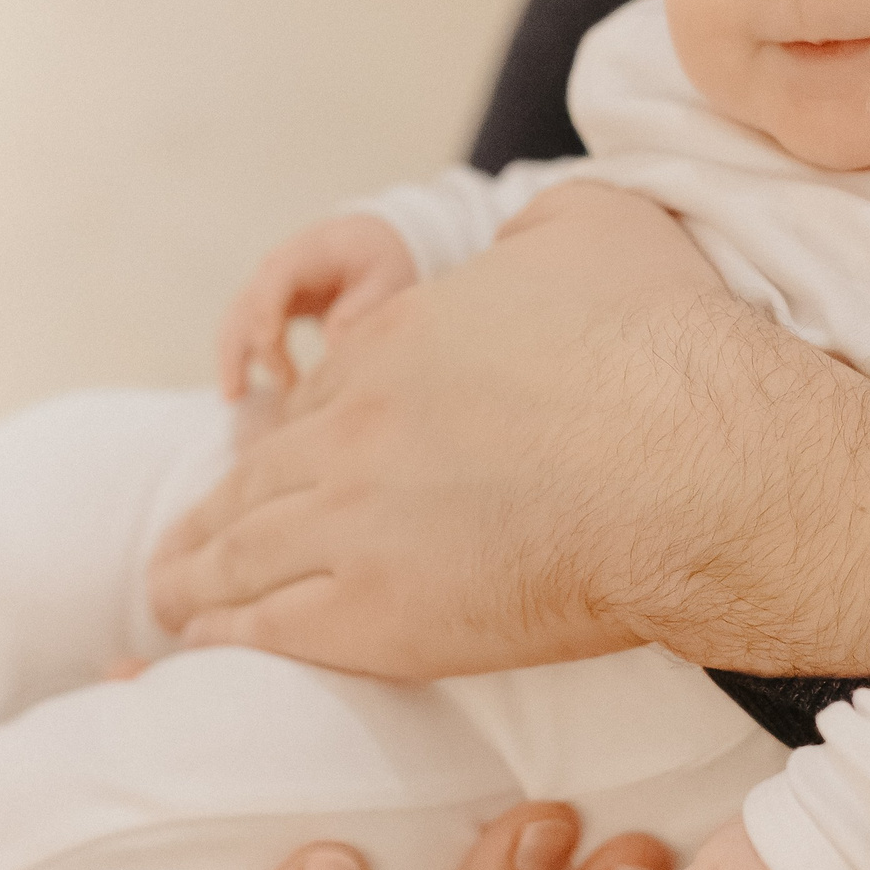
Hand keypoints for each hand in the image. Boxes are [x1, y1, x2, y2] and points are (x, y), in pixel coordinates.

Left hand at [151, 181, 869, 681]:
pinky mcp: (376, 613)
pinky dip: (224, 632)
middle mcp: (357, 424)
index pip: (319, 389)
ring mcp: (354, 520)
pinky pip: (269, 625)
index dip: (289, 427)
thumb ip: (537, 232)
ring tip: (166, 595)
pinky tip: (199, 641)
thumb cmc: (671, 348)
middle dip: (216, 508)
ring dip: (197, 573)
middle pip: (262, 472)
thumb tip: (519, 242)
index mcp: (400, 339)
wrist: (703, 470)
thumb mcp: (597, 229)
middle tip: (182, 540)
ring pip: (244, 549)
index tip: (269, 448)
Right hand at [215, 215, 418, 399]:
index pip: (276, 277)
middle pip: (245, 304)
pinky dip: (244, 360)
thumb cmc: (382, 261)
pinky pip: (247, 333)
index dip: (266, 309)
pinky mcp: (270, 306)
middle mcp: (279, 268)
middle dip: (238, 347)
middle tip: (237, 392)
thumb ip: (362, 308)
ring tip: (237, 399)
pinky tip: (250, 392)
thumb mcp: (388, 279)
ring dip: (232, 359)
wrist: (371, 244)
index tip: (267, 343)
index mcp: (309, 253)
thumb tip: (332, 344)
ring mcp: (269, 287)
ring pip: (237, 322)